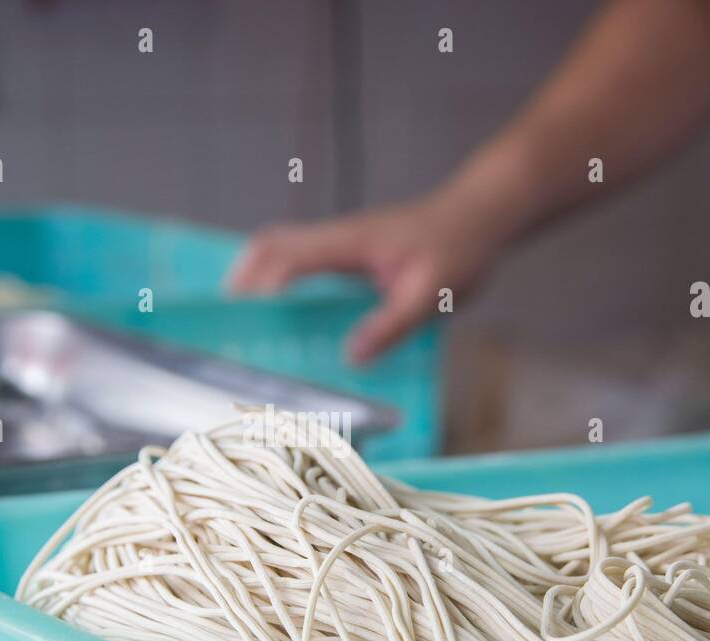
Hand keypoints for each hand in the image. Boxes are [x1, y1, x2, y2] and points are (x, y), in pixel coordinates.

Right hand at [227, 191, 503, 364]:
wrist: (481, 216)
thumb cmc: (460, 247)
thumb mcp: (429, 295)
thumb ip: (391, 325)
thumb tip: (351, 357)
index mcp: (349, 242)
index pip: (287, 256)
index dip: (260, 285)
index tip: (243, 316)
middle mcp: (338, 237)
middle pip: (271, 244)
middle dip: (243, 277)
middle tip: (227, 317)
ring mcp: (343, 241)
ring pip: (283, 248)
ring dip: (259, 276)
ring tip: (246, 317)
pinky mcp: (352, 250)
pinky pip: (305, 258)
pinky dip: (283, 278)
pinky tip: (288, 310)